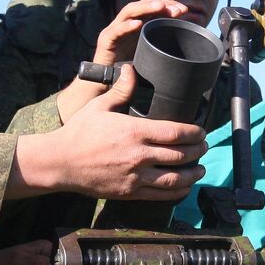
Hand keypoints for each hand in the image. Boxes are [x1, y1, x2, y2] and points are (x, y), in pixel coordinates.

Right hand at [12, 65, 206, 200]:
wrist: (60, 162)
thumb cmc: (79, 132)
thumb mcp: (100, 106)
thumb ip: (121, 90)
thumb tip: (132, 69)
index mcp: (134, 131)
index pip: (175, 133)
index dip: (194, 133)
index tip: (201, 131)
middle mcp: (138, 155)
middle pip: (180, 155)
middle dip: (198, 150)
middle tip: (204, 146)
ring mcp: (135, 176)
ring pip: (175, 178)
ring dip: (193, 173)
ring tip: (201, 168)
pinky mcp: (129, 192)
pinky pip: (160, 195)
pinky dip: (177, 191)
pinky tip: (185, 186)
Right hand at [94, 0, 188, 65]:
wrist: (108, 85)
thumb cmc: (130, 71)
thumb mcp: (151, 56)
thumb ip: (164, 48)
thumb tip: (189, 45)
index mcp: (137, 25)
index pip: (152, 8)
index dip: (168, 5)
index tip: (184, 10)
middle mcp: (126, 24)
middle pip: (142, 5)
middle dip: (160, 4)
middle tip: (177, 9)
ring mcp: (114, 30)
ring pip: (128, 11)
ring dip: (145, 7)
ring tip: (160, 7)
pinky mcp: (106, 41)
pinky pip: (115, 31)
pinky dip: (126, 26)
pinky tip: (138, 24)